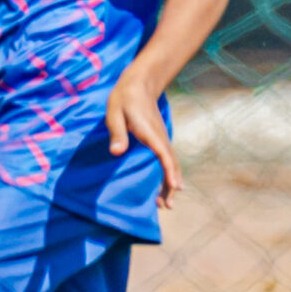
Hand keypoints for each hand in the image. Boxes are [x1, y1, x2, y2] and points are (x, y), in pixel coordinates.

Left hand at [105, 66, 181, 205]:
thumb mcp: (115, 113)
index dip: (170, 172)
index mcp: (151, 133)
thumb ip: (117, 133)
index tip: (175, 188)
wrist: (139, 84)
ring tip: (165, 203)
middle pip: (171, 164)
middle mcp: (160, 138)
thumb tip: (116, 152)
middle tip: (167, 206)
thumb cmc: (124, 99)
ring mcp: (162, 139)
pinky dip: (168, 173)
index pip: (164, 155)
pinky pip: (167, 159)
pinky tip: (165, 184)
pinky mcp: (159, 139)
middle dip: (170, 186)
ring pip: (171, 164)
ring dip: (170, 183)